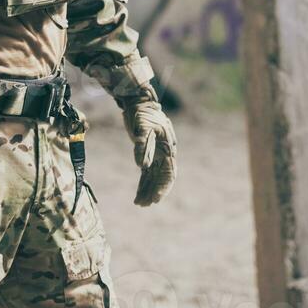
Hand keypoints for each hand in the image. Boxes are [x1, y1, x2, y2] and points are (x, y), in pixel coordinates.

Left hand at [121, 91, 176, 206]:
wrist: (138, 102)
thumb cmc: (142, 113)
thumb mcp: (143, 127)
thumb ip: (143, 146)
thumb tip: (142, 167)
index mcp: (168, 148)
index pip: (168, 172)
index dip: (163, 186)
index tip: (156, 198)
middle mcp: (164, 154)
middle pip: (161, 178)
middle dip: (153, 192)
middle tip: (143, 204)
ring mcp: (156, 154)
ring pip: (153, 177)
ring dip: (147, 190)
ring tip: (138, 203)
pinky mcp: (147, 154)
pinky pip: (147, 173)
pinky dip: (143, 183)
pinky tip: (138, 194)